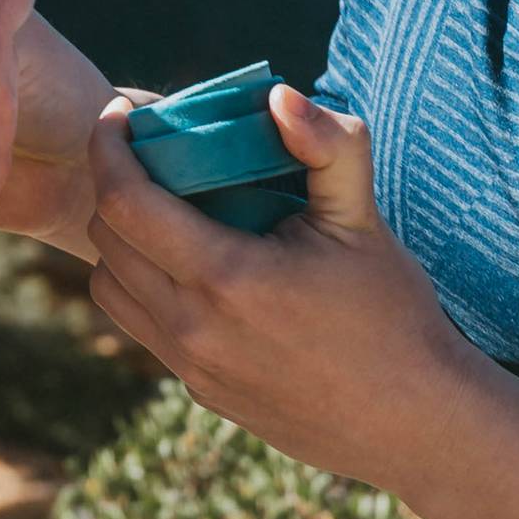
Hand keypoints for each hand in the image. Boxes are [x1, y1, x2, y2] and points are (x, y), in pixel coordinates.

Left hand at [85, 86, 478, 493]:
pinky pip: (140, 325)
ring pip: (108, 287)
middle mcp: (192, 327)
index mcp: (226, 277)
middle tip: (150, 155)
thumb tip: (279, 94)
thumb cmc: (394, 313)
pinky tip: (189, 264)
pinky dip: (143, 284)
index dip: (108, 146)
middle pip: (104, 238)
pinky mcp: (197, 390)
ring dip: (120, 240)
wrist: (415, 424)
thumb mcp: (364, 220)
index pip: (123, 201)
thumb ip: (328, 147)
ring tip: (162, 209)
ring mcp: (190, 365)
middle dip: (115, 184)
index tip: (120, 112)